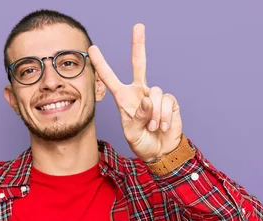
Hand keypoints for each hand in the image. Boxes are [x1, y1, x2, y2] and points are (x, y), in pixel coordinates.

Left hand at [88, 24, 182, 162]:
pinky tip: (162, 126)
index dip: (102, 64)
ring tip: (152, 127)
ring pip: (154, 93)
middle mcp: (139, 92)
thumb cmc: (142, 142)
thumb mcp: (132, 133)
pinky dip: (164, 116)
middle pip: (139, 64)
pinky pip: (166, 101)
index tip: (92, 49)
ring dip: (153, 114)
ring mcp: (154, 95)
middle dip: (138, 45)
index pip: (110, 79)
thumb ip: (137, 117)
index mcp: (124, 98)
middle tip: (138, 27)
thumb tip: (146, 100)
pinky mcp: (169, 101)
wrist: (160, 151)